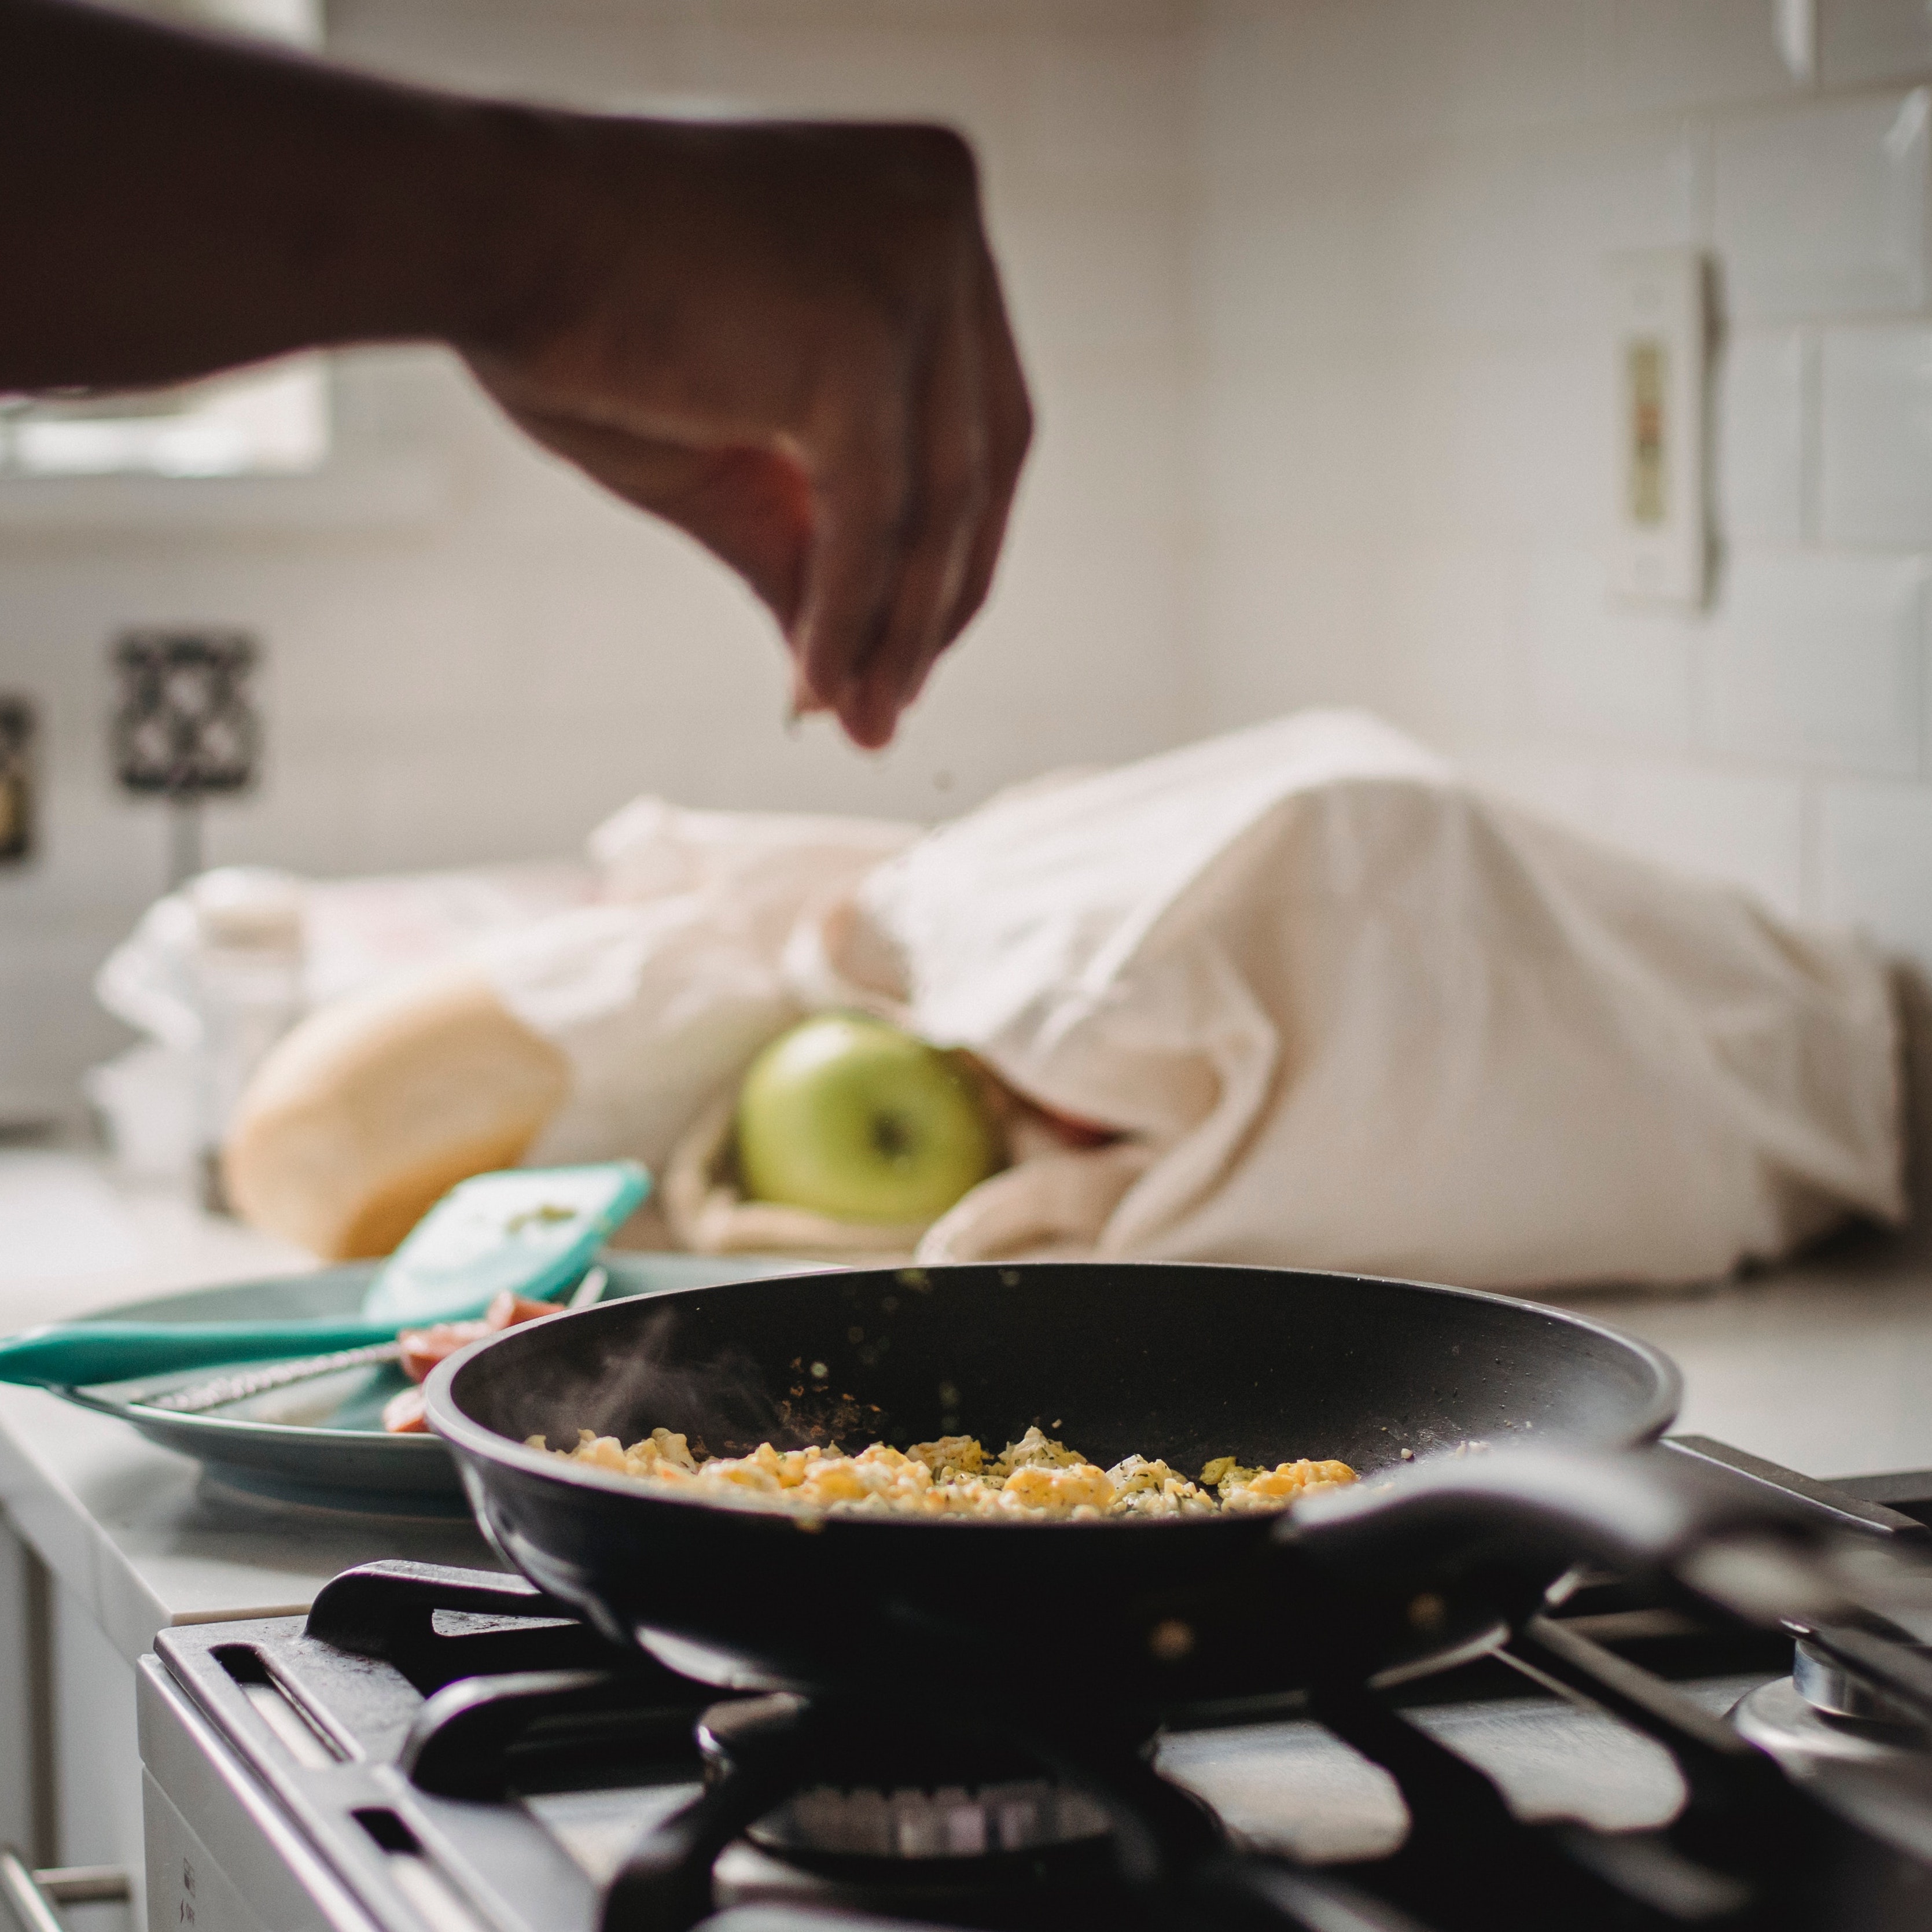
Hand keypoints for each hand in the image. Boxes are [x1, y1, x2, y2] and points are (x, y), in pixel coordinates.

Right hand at [464, 117, 1032, 748]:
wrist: (474, 228)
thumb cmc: (581, 317)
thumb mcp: (734, 447)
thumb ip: (812, 544)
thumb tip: (859, 696)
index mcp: (927, 202)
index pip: (982, 410)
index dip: (955, 544)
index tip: (910, 643)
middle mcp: (942, 213)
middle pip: (986, 458)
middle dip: (939, 599)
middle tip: (888, 705)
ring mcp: (912, 267)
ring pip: (940, 499)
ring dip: (898, 631)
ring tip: (857, 720)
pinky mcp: (859, 339)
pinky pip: (873, 517)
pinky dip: (847, 616)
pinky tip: (809, 688)